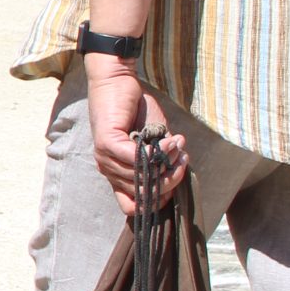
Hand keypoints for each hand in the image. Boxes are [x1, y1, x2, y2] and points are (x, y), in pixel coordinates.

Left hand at [84, 54, 186, 213]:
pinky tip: (168, 141)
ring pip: (144, 178)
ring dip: (169, 162)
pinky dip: (158, 152)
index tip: (175, 181)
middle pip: (145, 195)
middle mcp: (108, 170)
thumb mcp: (154, 142)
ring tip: (178, 144)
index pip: (132, 207)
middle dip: (172, 180)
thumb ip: (163, 160)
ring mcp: (105, 158)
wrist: (117, 83)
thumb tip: (178, 172)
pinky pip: (138, 159)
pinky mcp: (107, 143)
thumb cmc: (136, 112)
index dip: (157, 202)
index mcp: (118, 174)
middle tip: (184, 160)